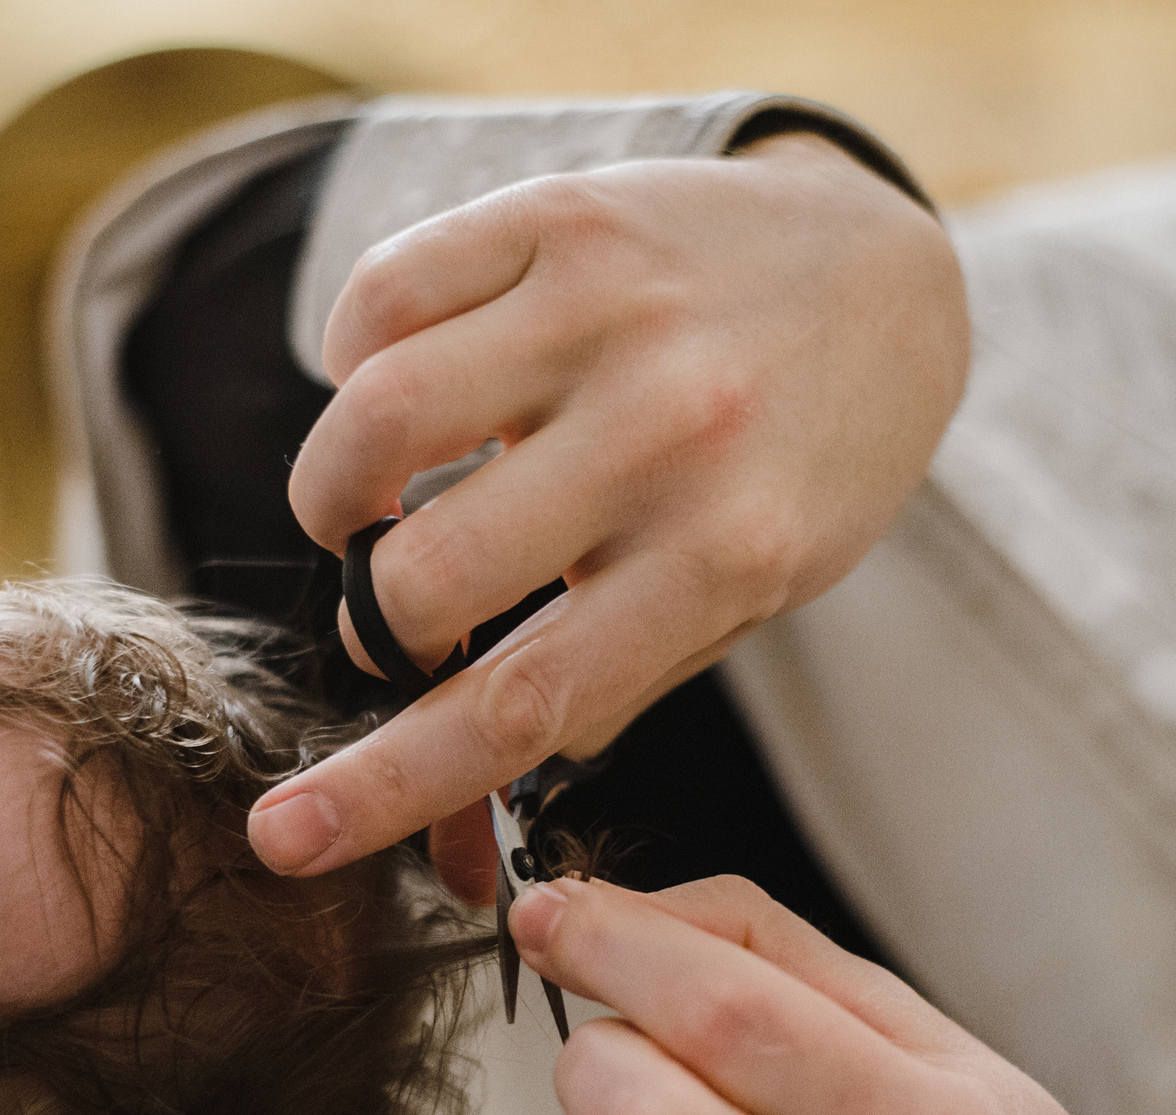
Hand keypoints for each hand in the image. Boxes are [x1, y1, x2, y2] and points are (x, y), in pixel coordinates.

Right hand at [246, 133, 969, 875]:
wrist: (885, 279)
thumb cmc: (794, 472)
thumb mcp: (739, 605)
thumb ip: (598, 700)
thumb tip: (448, 839)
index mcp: (725, 555)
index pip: (521, 701)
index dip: (389, 785)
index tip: (290, 838)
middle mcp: (670, 430)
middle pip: (426, 574)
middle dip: (379, 622)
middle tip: (407, 612)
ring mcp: (610, 311)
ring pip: (376, 421)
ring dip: (333, 490)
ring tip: (365, 507)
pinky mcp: (559, 213)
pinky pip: (379, 298)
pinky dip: (351, 362)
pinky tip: (396, 386)